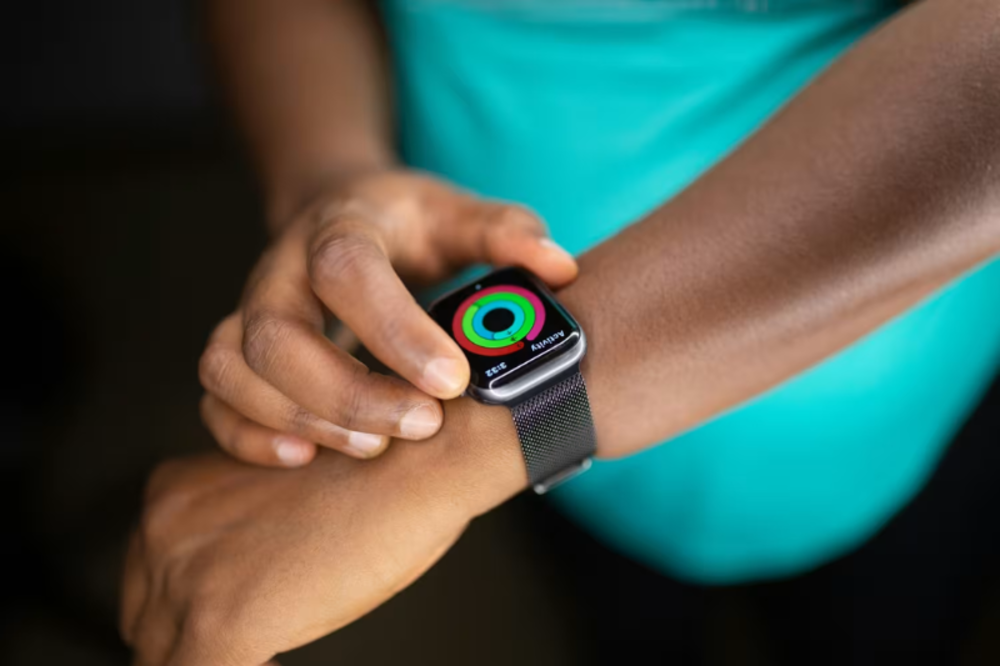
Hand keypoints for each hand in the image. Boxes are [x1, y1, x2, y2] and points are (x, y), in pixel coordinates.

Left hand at [120, 399, 523, 665]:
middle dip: (193, 639)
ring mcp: (187, 580)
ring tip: (271, 648)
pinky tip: (276, 659)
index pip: (148, 582)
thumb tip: (250, 577)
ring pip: (163, 657)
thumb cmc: (374, 472)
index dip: (188, 613)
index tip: (240, 616)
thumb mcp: (275, 491)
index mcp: (171, 492)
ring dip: (215, 655)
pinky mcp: (224, 623)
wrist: (417, 460)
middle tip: (260, 636)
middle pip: (147, 623)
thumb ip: (239, 527)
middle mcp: (162, 529)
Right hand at [198, 170, 576, 466]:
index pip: (346, 270)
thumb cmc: (407, 224)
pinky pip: (215, 398)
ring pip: (232, 367)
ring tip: (371, 449)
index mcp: (340, 227)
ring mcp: (250, 310)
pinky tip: (305, 458)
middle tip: (421, 427)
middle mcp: (281, 270)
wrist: (338, 213)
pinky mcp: (239, 350)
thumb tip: (559, 268)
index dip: (394, 330)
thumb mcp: (457, 213)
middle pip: (277, 334)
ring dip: (297, 417)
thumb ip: (506, 233)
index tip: (453, 380)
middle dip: (346, 392)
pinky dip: (247, 435)